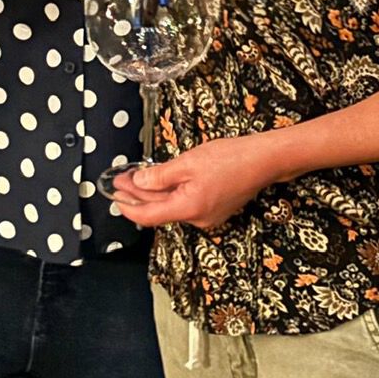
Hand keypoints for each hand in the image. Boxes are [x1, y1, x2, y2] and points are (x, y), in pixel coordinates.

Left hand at [109, 134, 274, 230]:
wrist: (266, 160)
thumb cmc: (230, 158)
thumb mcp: (188, 162)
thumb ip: (160, 176)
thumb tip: (138, 183)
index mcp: (189, 209)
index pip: (148, 216)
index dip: (128, 207)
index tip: (113, 196)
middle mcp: (198, 219)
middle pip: (160, 210)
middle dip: (138, 195)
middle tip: (120, 179)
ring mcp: (208, 216)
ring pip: (173, 206)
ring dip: (154, 193)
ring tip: (136, 177)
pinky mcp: (216, 209)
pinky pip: (186, 203)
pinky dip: (172, 193)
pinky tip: (162, 180)